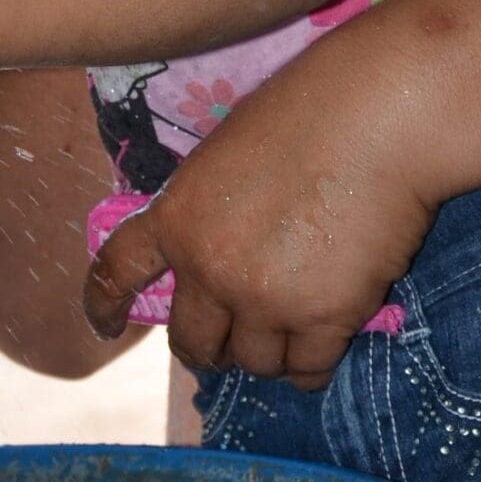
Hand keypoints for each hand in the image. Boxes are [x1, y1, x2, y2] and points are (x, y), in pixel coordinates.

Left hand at [83, 52, 438, 389]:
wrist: (376, 117)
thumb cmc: (308, 111)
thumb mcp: (226, 154)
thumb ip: (209, 210)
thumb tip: (214, 256)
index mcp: (176, 217)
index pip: (117, 272)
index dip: (104, 305)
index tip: (105, 326)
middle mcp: (208, 268)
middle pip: (191, 341)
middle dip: (210, 346)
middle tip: (233, 339)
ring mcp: (263, 299)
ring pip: (253, 363)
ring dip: (267, 354)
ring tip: (291, 331)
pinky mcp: (322, 318)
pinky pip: (307, 370)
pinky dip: (312, 366)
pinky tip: (323, 347)